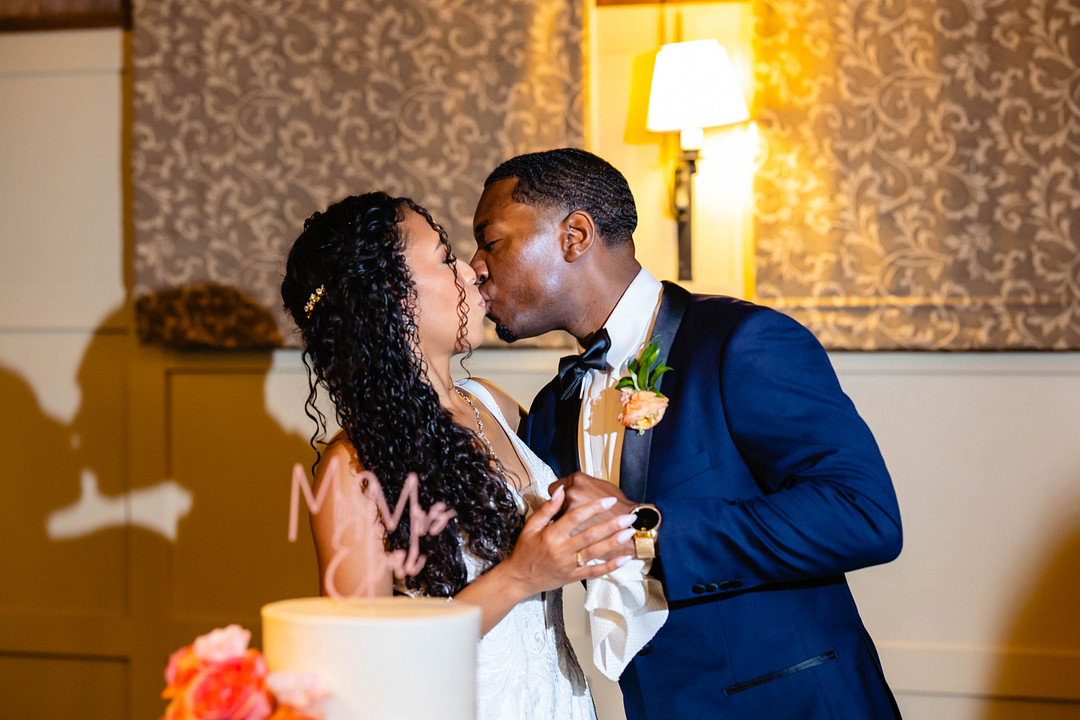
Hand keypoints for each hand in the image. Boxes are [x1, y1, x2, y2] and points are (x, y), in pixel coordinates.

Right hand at [502, 486, 635, 595]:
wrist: (518, 579)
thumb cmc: (525, 550)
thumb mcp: (530, 526)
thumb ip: (548, 508)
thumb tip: (561, 489)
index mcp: (551, 535)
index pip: (575, 517)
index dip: (593, 507)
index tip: (608, 500)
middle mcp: (561, 550)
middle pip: (590, 535)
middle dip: (611, 525)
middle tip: (628, 516)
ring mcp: (568, 566)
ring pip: (594, 553)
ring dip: (613, 543)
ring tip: (628, 532)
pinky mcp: (572, 577)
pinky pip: (594, 572)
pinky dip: (610, 566)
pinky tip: (624, 559)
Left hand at [549, 472, 636, 533]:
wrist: (632, 525)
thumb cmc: (619, 506)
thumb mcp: (600, 486)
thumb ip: (581, 485)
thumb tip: (568, 488)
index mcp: (577, 480)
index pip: (555, 487)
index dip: (558, 495)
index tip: (562, 501)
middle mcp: (571, 494)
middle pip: (554, 503)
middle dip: (558, 509)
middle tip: (568, 513)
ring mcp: (571, 512)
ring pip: (557, 519)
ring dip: (562, 523)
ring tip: (574, 525)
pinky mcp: (573, 530)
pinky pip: (564, 534)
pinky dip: (568, 535)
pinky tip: (576, 535)